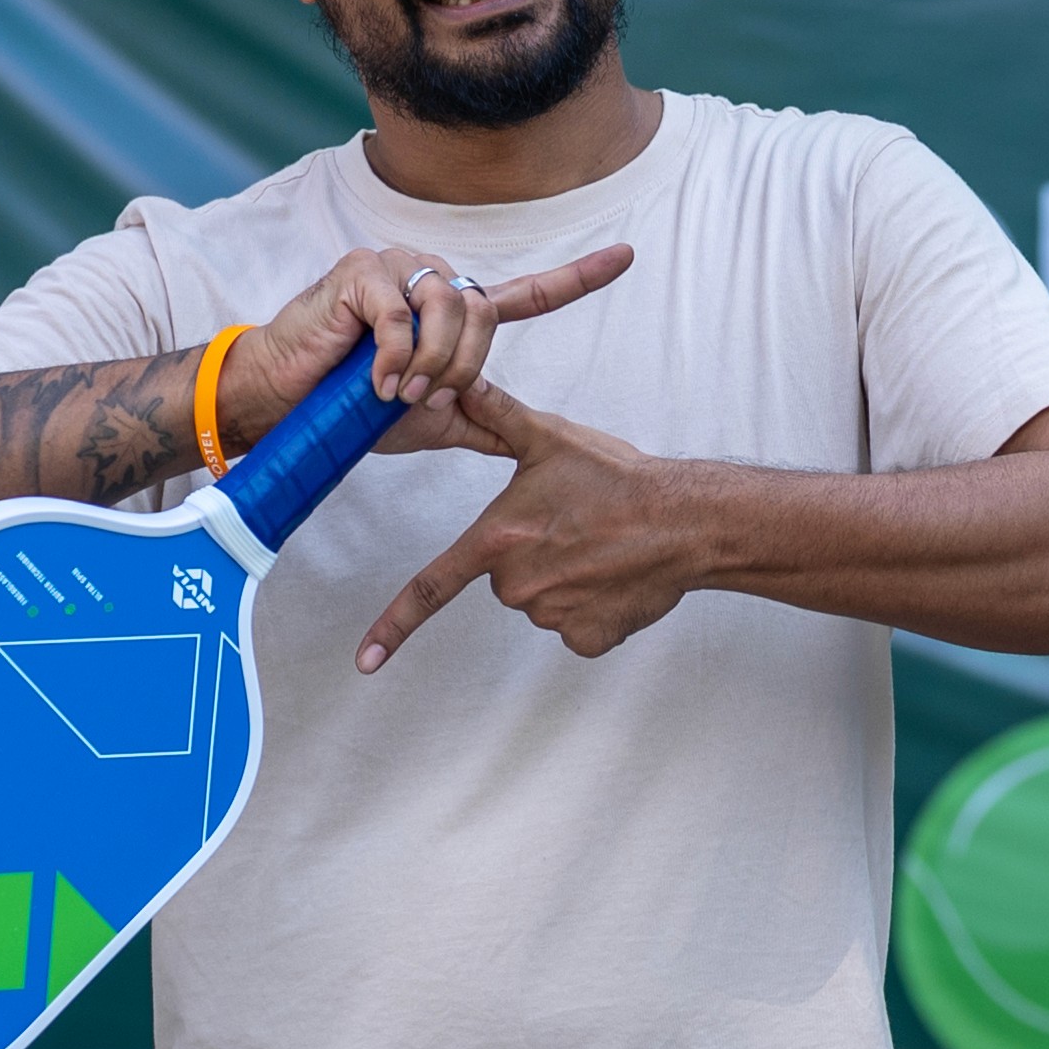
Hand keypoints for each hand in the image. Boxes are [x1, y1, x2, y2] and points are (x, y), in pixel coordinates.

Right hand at [236, 238, 629, 452]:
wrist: (285, 404)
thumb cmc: (349, 408)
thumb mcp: (426, 421)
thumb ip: (477, 417)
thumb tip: (528, 441)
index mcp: (453, 314)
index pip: (526, 295)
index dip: (577, 278)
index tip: (625, 257)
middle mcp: (431, 280)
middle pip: (485, 315)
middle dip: (460, 369)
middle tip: (421, 400)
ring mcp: (396, 268)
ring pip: (451, 309)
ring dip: (429, 363)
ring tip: (394, 392)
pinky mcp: (362, 271)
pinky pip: (401, 316)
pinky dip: (393, 357)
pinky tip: (373, 379)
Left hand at [362, 385, 722, 666]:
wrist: (686, 520)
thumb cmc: (619, 478)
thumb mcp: (551, 439)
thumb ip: (496, 415)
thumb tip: (455, 386)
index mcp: (498, 539)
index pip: (431, 588)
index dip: (392, 627)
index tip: (363, 663)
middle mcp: (517, 583)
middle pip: (504, 576)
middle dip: (531, 554)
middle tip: (574, 527)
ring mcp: (551, 614)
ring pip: (541, 600)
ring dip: (564, 578)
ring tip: (602, 548)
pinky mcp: (586, 637)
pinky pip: (574, 626)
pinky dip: (592, 607)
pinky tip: (616, 578)